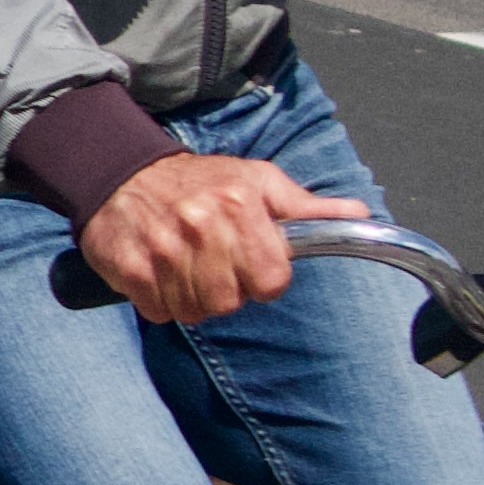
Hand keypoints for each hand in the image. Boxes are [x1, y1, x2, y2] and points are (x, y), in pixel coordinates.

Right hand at [75, 151, 366, 328]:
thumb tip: (361, 213)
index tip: (251, 262)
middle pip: (230, 302)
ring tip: (187, 266)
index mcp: (239, 205)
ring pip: (195, 312)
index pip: (271, 281)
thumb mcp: (259, 180)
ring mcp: (162, 250)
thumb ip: (307, 207)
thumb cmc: (201, 181)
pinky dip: (161, 300)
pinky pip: (160, 312)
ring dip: (193, 298)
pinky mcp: (131, 268)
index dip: (264, 278)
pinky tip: (160, 272)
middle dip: (226, 290)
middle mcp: (200, 226)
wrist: (123, 172)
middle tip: (214, 263)